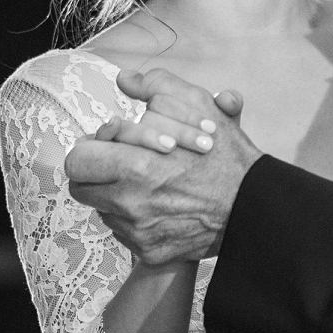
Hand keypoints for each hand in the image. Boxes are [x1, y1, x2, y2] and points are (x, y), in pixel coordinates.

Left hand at [64, 71, 259, 265]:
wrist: (255, 207)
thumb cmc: (226, 155)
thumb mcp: (198, 105)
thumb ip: (156, 86)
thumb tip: (125, 79)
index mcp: (134, 167)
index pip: (77, 161)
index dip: (88, 149)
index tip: (105, 146)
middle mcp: (129, 205)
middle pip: (82, 189)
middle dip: (95, 173)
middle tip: (116, 164)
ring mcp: (138, 233)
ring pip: (103, 211)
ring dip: (116, 195)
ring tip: (146, 183)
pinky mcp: (149, 253)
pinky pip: (125, 233)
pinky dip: (136, 219)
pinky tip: (161, 206)